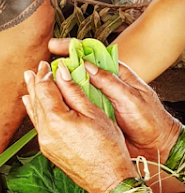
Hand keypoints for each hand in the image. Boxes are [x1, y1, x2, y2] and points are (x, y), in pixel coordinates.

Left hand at [22, 61, 137, 192]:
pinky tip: (32, 106)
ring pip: (34, 114)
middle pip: (35, 101)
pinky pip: (37, 125)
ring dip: (32, 96)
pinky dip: (35, 112)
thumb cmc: (108, 147)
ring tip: (29, 82)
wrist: (108, 180)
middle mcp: (45, 132)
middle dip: (35, 83)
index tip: (47, 65)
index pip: (44, 89)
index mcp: (56, 119)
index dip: (45, 75)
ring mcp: (44, 143)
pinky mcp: (48, 150)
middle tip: (34, 69)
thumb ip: (74, 91)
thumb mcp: (94, 113)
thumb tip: (62, 73)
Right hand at [48, 38, 181, 162]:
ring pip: (73, 89)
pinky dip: (63, 105)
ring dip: (57, 87)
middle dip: (59, 68)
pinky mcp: (92, 115)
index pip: (90, 54)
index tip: (54, 47)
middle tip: (41, 68)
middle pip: (77, 71)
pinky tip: (51, 105)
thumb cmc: (149, 120)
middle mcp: (103, 85)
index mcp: (115, 75)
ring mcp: (96, 100)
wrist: (153, 146)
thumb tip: (87, 66)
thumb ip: (110, 82)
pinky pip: (74, 107)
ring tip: (40, 85)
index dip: (71, 48)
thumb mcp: (131, 98)